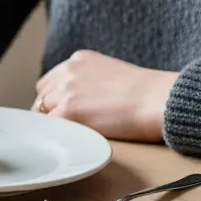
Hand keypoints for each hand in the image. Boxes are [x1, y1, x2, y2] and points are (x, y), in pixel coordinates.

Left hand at [33, 50, 178, 142]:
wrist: (159, 100)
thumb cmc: (147, 94)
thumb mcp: (113, 74)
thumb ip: (91, 82)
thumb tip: (82, 101)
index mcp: (79, 59)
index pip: (51, 82)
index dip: (56, 99)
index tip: (64, 112)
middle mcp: (67, 71)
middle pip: (42, 96)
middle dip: (51, 111)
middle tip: (68, 127)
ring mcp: (65, 91)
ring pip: (42, 112)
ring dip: (54, 124)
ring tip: (71, 136)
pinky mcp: (67, 112)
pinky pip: (49, 127)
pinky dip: (56, 135)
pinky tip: (69, 141)